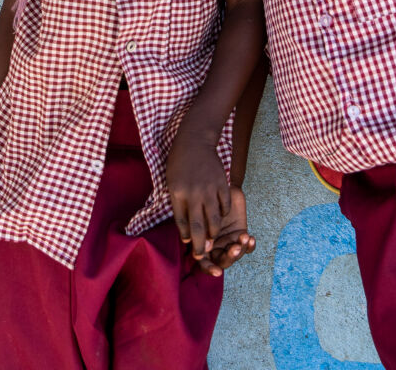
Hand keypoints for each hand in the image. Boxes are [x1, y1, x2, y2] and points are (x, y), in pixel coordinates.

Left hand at [167, 135, 229, 260]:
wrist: (195, 140)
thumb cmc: (179, 162)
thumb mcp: (171, 181)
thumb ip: (177, 202)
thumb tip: (184, 227)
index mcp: (177, 193)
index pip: (182, 223)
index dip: (186, 236)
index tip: (188, 243)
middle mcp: (193, 194)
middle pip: (197, 227)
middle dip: (199, 245)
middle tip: (201, 255)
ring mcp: (209, 189)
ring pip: (213, 220)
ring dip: (213, 232)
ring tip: (212, 237)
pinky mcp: (221, 184)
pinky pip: (224, 206)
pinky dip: (223, 214)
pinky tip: (220, 215)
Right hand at [198, 186, 254, 276]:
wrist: (221, 184)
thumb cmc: (206, 196)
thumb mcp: (203, 210)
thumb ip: (204, 226)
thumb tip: (206, 244)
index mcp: (202, 242)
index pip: (204, 262)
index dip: (209, 269)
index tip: (217, 271)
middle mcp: (215, 245)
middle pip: (222, 261)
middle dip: (230, 258)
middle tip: (235, 248)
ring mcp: (229, 240)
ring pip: (235, 254)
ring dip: (241, 249)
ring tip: (244, 237)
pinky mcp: (240, 235)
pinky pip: (247, 247)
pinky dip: (249, 246)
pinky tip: (250, 239)